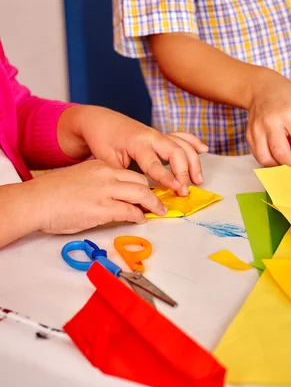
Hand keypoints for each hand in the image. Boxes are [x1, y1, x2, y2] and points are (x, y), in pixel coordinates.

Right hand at [29, 160, 167, 233]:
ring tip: (159, 212)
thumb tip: (113, 200)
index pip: (129, 173)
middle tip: (158, 204)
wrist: (35, 201)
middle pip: (141, 181)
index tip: (147, 192)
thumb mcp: (80, 179)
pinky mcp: (104, 208)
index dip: (141, 184)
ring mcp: (106, 191)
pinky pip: (131, 211)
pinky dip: (139, 216)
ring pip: (142, 194)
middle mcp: (106, 175)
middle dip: (152, 193)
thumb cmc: (50, 195)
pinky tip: (140, 220)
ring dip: (153, 205)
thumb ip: (98, 185)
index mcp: (100, 166)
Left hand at [58, 106, 207, 195]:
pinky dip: (194, 142)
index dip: (167, 178)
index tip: (177, 190)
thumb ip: (124, 177)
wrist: (100, 121)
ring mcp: (158, 134)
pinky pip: (181, 136)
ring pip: (182, 145)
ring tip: (198, 180)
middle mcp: (152, 136)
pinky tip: (203, 150)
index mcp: (137, 142)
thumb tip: (138, 196)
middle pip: (176, 152)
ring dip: (193, 162)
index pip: (155, 164)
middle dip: (184, 173)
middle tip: (185, 191)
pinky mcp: (161, 135)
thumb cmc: (102, 141)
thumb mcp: (107, 162)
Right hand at [246, 71, 290, 167]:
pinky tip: (279, 155)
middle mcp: (271, 123)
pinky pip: (258, 156)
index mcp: (290, 114)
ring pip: (267, 159)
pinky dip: (270, 161)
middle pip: (282, 155)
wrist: (261, 87)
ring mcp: (258, 130)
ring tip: (290, 158)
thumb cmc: (287, 95)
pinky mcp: (249, 135)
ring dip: (281, 165)